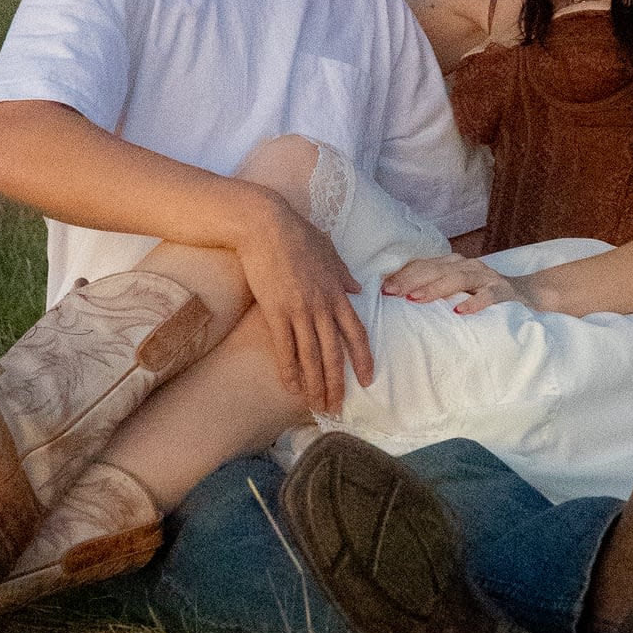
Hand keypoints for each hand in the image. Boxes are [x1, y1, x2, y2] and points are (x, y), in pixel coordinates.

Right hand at [237, 193, 372, 413]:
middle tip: (336, 407)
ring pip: (311, 356)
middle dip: (337, 383)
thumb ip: (343, 273)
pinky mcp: (275, 311)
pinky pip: (284, 348)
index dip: (362, 360)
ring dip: (315, 384)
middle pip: (334, 353)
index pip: (356, 333)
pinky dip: (289, 370)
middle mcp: (322, 306)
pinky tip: (291, 387)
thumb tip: (357, 289)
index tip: (366, 380)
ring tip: (316, 405)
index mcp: (337, 292)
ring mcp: (299, 310)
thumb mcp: (329, 250)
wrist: (266, 225)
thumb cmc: (296, 234)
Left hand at [379, 255, 523, 316]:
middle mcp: (467, 265)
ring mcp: (486, 277)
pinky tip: (460, 311)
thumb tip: (398, 298)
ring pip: (458, 278)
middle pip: (435, 269)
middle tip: (390, 292)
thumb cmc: (482, 294)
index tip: (382, 287)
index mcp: (453, 264)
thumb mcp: (457, 289)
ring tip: (415, 298)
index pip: (424, 265)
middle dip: (410, 279)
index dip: (403, 274)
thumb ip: (434, 289)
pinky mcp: (503, 291)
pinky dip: (474, 302)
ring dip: (435, 288)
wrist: (526, 294)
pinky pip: (488, 295)